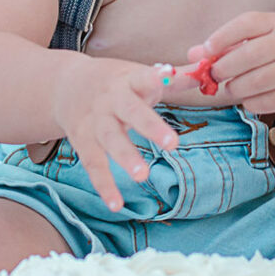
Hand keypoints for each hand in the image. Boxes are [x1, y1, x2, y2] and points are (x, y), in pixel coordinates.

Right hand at [49, 56, 185, 210]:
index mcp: (129, 80)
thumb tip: (209, 71)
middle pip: (130, 111)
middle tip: (173, 144)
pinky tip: (116, 204)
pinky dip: (104, 186)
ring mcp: (95, 122)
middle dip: (150, 127)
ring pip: (110, 139)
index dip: (155, 78)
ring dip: (125, 157)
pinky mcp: (83, 142)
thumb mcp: (140, 74)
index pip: (143, 77)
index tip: (168, 77)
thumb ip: (176, 76)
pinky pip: (93, 165)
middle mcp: (110, 100)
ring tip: (142, 175)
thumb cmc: (115, 82)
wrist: (65, 84)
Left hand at [195, 13, 274, 115]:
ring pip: (258, 81)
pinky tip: (247, 98)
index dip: (222, 37)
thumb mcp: (254, 38)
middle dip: (225, 68)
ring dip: (236, 88)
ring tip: (230, 88)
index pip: (246, 25)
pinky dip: (251, 102)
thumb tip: (192, 56)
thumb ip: (223, 45)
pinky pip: (269, 101)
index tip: (205, 51)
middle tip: (213, 75)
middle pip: (250, 56)